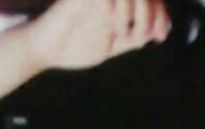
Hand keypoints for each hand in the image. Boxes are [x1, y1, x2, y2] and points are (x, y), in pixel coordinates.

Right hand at [25, 0, 171, 70]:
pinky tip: (113, 25)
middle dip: (151, 14)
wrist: (44, 49)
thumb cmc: (75, 46)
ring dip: (136, 12)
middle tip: (144, 36)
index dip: (160, 14)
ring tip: (126, 33)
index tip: (159, 36)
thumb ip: (133, 36)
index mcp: (118, 4)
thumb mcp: (112, 45)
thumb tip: (159, 30)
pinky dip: (115, 8)